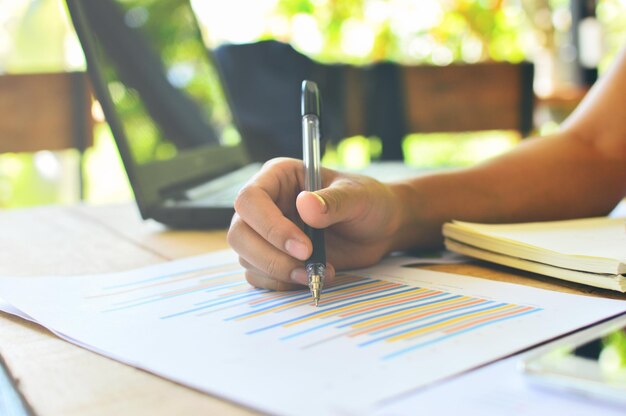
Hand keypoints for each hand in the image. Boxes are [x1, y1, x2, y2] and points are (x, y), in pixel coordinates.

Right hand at [227, 157, 406, 289]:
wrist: (380, 230)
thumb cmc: (369, 203)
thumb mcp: (359, 197)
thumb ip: (334, 201)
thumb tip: (306, 205)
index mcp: (279, 177)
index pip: (251, 199)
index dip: (270, 226)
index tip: (304, 248)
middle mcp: (266, 203)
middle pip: (240, 233)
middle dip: (270, 257)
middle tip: (307, 268)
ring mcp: (266, 232)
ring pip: (246, 257)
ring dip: (279, 272)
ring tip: (317, 272)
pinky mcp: (272, 256)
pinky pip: (258, 275)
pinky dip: (281, 283)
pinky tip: (310, 277)